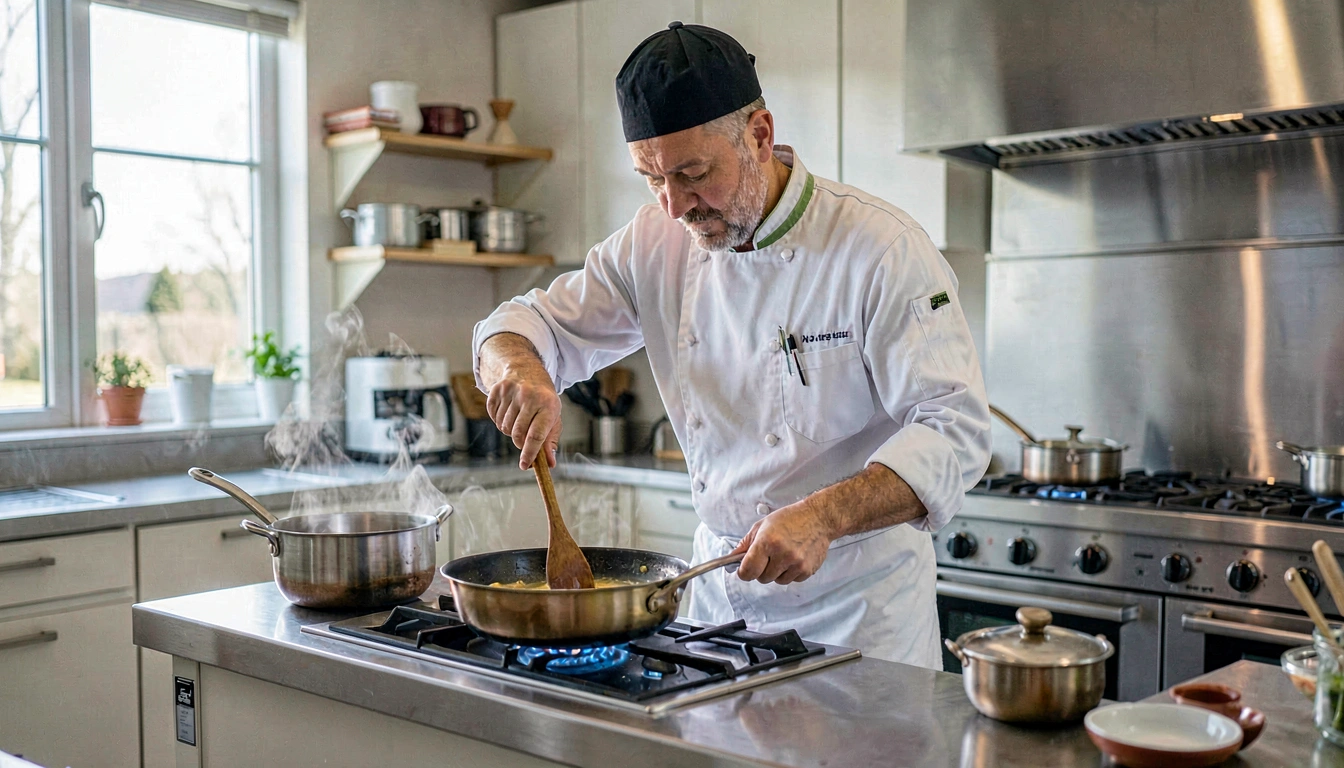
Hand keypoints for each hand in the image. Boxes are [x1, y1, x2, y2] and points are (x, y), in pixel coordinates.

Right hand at [478, 333, 561, 469]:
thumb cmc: (543, 400)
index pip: (536, 435)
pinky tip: (508, 411)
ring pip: (504, 427)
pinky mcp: (498, 389)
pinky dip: (498, 420)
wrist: (527, 371)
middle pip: (518, 434)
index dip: (530, 453)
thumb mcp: (552, 417)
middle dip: (519, 443)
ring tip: (517, 419)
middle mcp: (530, 397)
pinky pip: (493, 417)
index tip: (525, 466)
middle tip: (523, 439)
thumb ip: (550, 441)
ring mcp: (512, 392)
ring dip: (509, 430)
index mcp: (548, 405)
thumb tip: (549, 463)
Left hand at [730, 501, 833, 584]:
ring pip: (777, 581)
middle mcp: (782, 554)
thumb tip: (732, 559)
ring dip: (777, 572)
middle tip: (768, 556)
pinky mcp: (807, 570)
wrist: (818, 518)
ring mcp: (796, 563)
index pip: (748, 571)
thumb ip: (746, 544)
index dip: (744, 572)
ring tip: (783, 554)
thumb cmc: (790, 519)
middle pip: (762, 578)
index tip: (744, 570)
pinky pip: (792, 580)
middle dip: (762, 570)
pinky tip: (794, 557)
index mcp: (767, 541)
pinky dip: (790, 572)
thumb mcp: (762, 525)